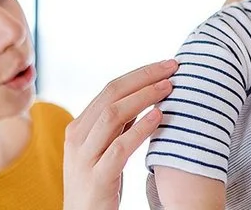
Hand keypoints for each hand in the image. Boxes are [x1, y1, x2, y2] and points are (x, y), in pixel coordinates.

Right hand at [63, 59, 176, 209]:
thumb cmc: (97, 185)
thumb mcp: (103, 150)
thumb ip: (117, 126)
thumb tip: (142, 97)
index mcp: (78, 127)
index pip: (109, 89)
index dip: (139, 73)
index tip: (166, 65)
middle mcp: (77, 138)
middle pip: (111, 94)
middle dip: (144, 78)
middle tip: (173, 67)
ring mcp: (84, 158)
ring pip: (113, 115)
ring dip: (144, 97)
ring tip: (169, 88)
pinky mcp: (97, 178)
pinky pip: (119, 147)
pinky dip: (140, 129)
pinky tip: (159, 117)